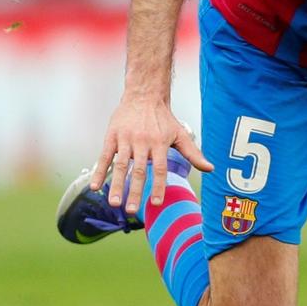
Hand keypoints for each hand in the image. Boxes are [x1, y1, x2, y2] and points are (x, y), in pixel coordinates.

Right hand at [90, 94, 212, 216]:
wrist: (144, 95)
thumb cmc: (163, 118)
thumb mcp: (180, 134)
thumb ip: (193, 154)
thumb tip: (211, 169)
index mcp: (159, 143)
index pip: (159, 168)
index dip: (158, 186)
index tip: (155, 203)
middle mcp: (142, 142)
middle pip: (138, 170)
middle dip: (134, 191)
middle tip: (131, 210)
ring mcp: (126, 139)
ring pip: (121, 165)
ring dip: (116, 185)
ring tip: (114, 203)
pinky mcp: (112, 136)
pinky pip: (104, 156)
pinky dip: (100, 171)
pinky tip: (95, 186)